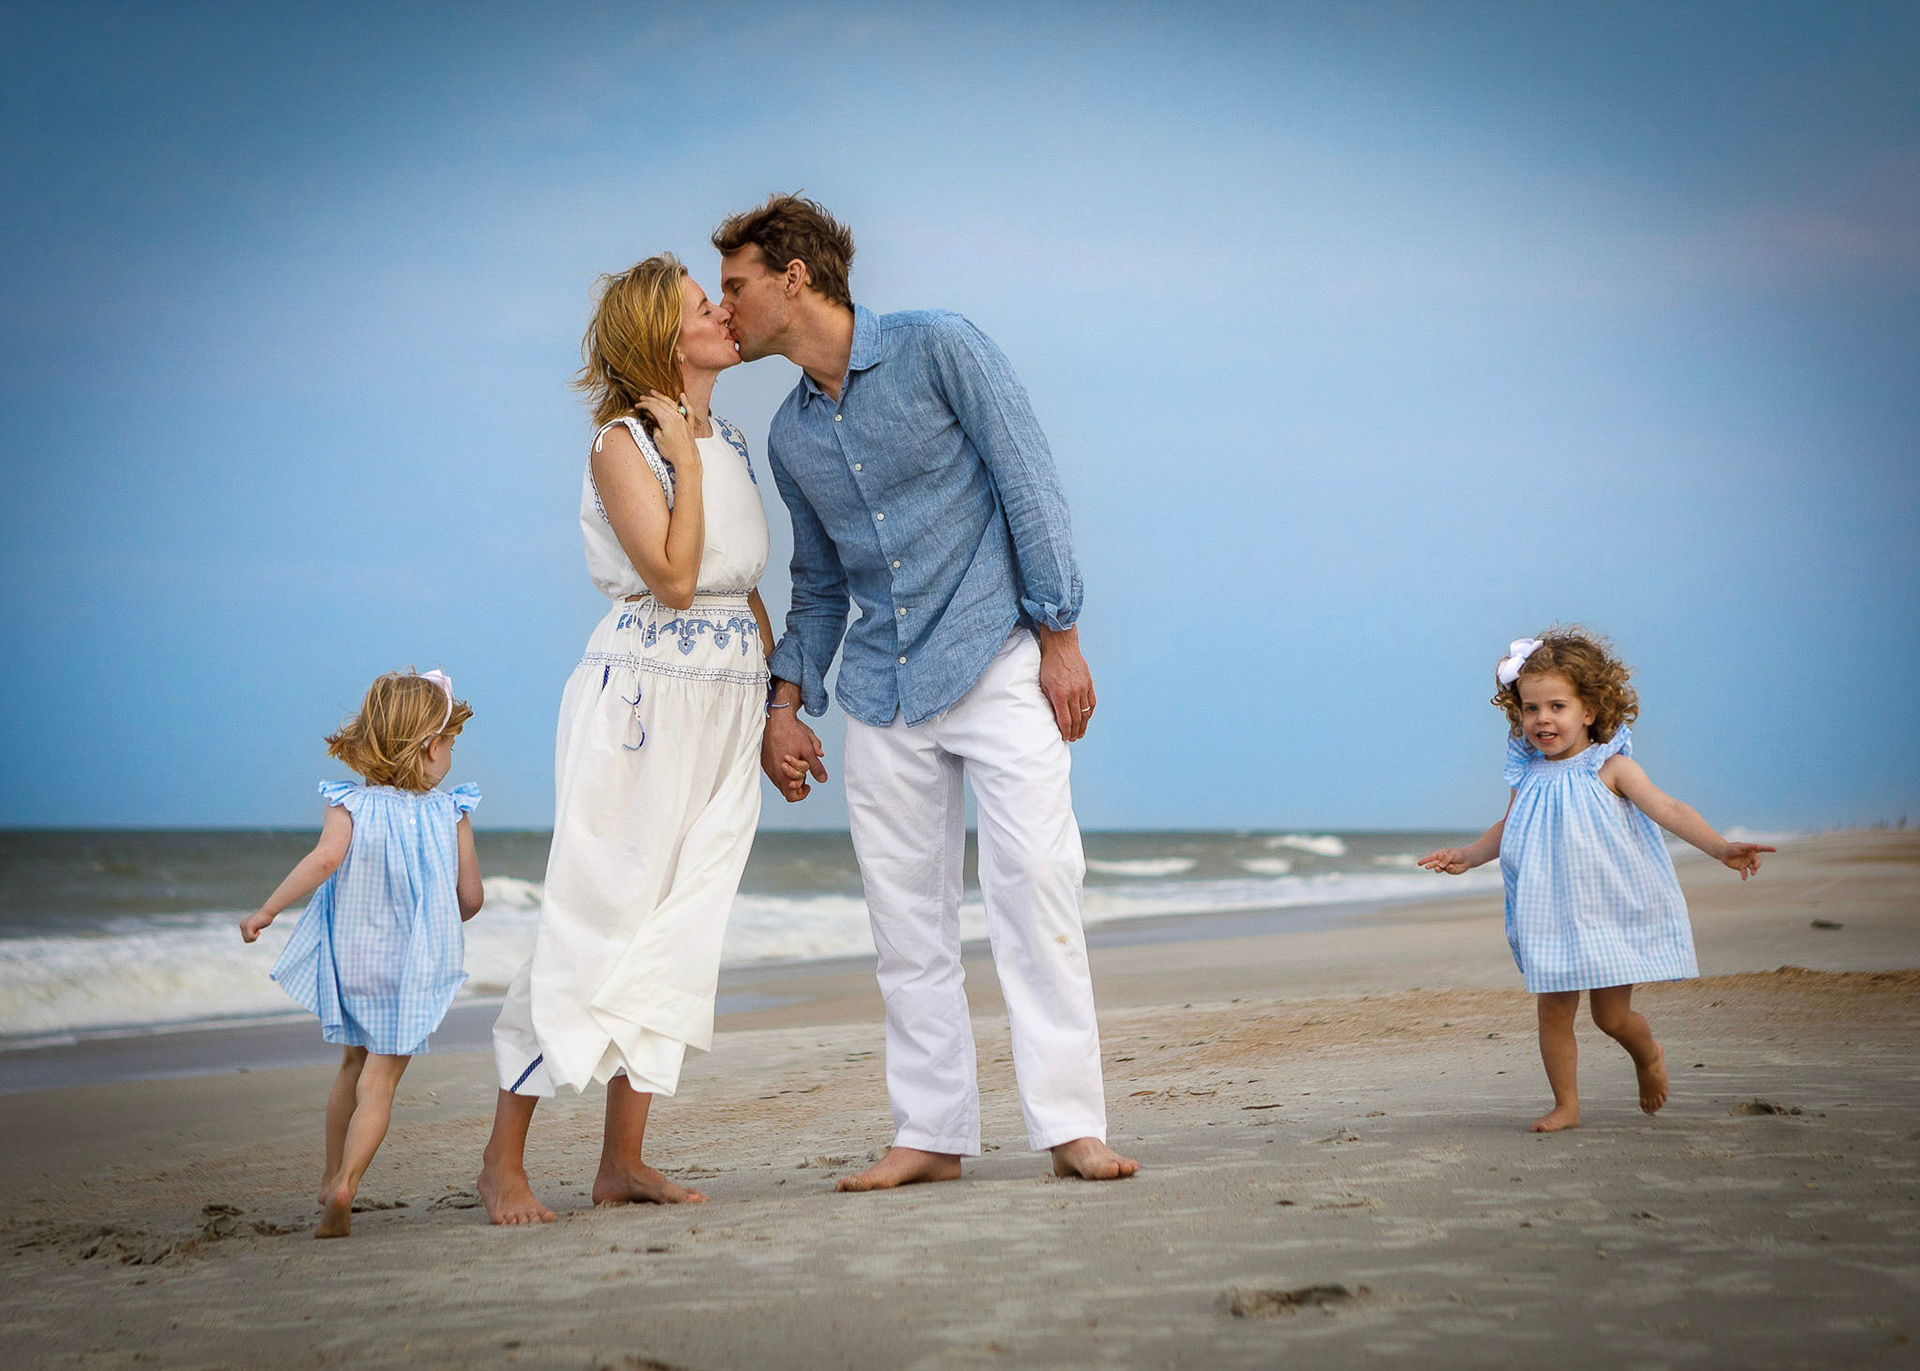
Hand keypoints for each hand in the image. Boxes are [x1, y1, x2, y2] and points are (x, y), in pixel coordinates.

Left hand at [239, 909, 273, 942]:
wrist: (268, 912)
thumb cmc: (265, 919)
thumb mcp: (256, 926)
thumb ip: (252, 930)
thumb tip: (250, 936)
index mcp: (243, 925)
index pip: (246, 938)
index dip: (253, 937)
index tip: (257, 930)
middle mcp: (242, 925)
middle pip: (246, 940)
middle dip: (253, 938)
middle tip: (258, 930)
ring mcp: (244, 926)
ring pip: (247, 940)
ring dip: (254, 937)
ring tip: (258, 929)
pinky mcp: (248, 926)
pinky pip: (250, 937)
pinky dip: (256, 936)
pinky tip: (258, 929)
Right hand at [633, 391, 701, 466]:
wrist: (687, 460)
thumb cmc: (673, 452)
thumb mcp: (658, 439)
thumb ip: (654, 426)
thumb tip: (653, 420)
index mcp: (667, 419)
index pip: (653, 407)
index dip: (644, 405)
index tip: (637, 405)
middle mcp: (676, 417)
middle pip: (661, 403)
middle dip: (650, 399)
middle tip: (642, 398)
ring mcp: (684, 420)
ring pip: (672, 404)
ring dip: (662, 397)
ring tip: (654, 393)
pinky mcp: (689, 425)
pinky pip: (688, 410)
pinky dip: (685, 402)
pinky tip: (682, 396)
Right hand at [762, 705, 826, 801]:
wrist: (778, 718)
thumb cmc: (793, 733)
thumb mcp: (809, 750)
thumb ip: (816, 767)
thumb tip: (823, 779)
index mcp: (783, 774)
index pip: (791, 796)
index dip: (802, 793)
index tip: (808, 784)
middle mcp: (772, 773)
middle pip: (785, 789)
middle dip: (797, 783)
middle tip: (805, 771)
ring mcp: (767, 767)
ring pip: (779, 781)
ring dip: (790, 776)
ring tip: (798, 763)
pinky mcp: (764, 760)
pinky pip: (774, 772)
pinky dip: (783, 770)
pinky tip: (789, 758)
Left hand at [1037, 626, 1094, 741]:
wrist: (1061, 645)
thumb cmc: (1049, 664)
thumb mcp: (1043, 683)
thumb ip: (1049, 700)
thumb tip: (1054, 715)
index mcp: (1060, 694)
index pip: (1065, 720)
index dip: (1065, 731)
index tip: (1064, 738)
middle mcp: (1074, 693)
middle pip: (1076, 719)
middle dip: (1074, 731)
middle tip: (1072, 739)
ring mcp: (1083, 688)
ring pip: (1086, 713)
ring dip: (1083, 725)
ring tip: (1080, 733)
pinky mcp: (1088, 683)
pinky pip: (1092, 702)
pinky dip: (1089, 713)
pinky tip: (1086, 718)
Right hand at [1419, 848, 1470, 874]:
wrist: (1467, 859)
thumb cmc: (1458, 854)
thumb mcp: (1452, 854)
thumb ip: (1446, 859)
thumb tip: (1440, 865)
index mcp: (1439, 855)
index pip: (1430, 858)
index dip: (1424, 860)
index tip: (1419, 864)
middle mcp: (1440, 861)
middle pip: (1433, 864)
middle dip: (1429, 865)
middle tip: (1426, 867)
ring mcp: (1444, 867)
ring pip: (1438, 869)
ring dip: (1437, 868)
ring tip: (1437, 867)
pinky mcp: (1449, 871)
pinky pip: (1448, 870)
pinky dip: (1450, 868)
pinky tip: (1452, 866)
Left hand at [1719, 842, 1774, 880]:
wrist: (1722, 853)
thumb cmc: (1731, 847)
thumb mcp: (1739, 846)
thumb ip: (1748, 847)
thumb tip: (1757, 846)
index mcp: (1751, 850)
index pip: (1761, 849)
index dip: (1768, 849)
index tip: (1775, 849)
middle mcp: (1751, 856)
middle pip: (1757, 861)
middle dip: (1757, 865)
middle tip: (1755, 867)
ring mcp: (1747, 862)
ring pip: (1753, 868)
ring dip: (1753, 871)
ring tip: (1752, 873)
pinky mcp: (1741, 868)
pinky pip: (1745, 872)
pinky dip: (1745, 875)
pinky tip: (1744, 879)